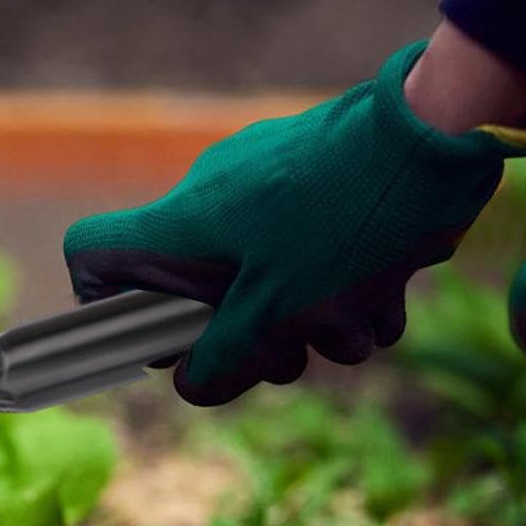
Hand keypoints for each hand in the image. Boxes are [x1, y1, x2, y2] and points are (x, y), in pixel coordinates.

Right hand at [63, 39, 525, 404]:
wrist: (433, 139)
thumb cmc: (342, 223)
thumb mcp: (280, 314)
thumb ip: (227, 361)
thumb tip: (192, 386)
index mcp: (181, 226)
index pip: (92, 256)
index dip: (104, 307)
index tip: (158, 342)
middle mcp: (211, 203)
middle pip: (196, 294)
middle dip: (250, 340)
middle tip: (290, 355)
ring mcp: (266, 192)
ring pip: (269, 286)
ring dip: (317, 323)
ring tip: (358, 318)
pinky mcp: (318, 188)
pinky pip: (314, 259)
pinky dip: (349, 289)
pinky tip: (388, 291)